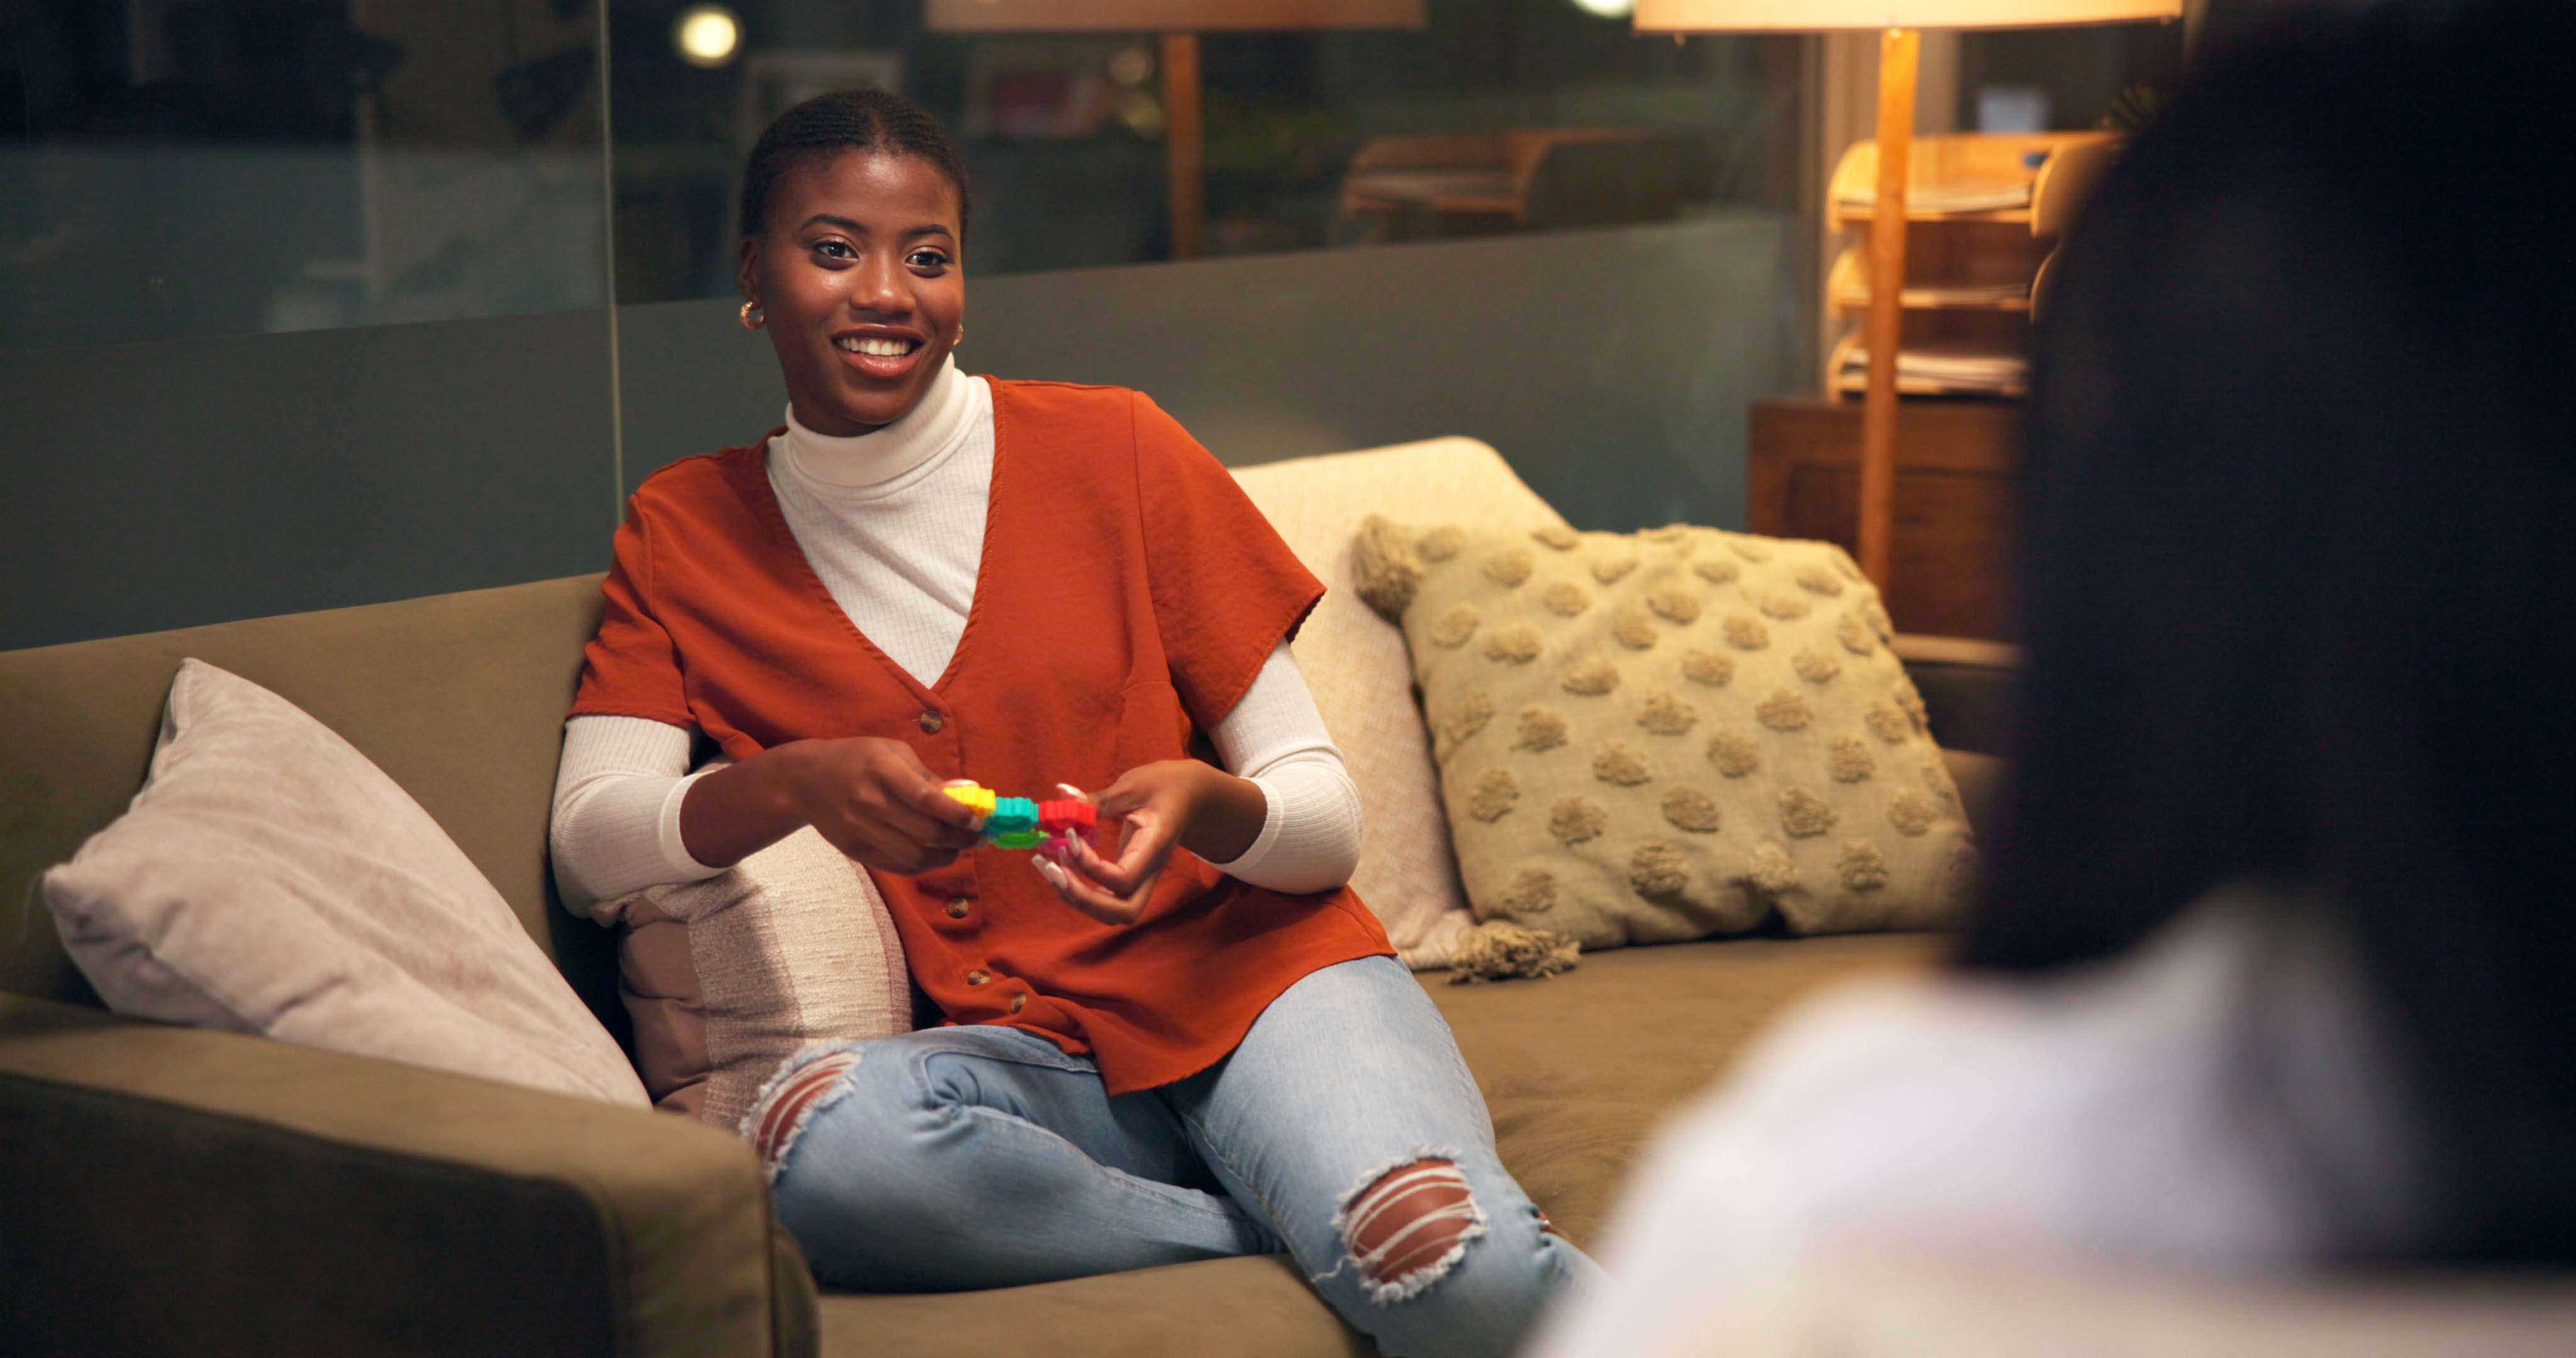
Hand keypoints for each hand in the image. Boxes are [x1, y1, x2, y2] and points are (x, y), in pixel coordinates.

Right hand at [777, 736, 982, 875]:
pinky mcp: (855, 850)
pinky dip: (923, 865)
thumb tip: (965, 794)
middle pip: (925, 833)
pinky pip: (898, 866)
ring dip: (945, 857)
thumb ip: (927, 775)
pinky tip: (935, 856)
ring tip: (958, 849)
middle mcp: (871, 802)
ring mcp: (861, 830)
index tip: (978, 821)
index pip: (926, 799)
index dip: (957, 814)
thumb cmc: (856, 758)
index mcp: (882, 770)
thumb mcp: (891, 751)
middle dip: (961, 840)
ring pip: (915, 856)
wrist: (805, 781)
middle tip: (978, 838)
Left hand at [1036, 762, 1212, 925]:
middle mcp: (1150, 872)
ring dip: (1076, 898)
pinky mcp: (1128, 878)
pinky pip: (1104, 899)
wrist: (1189, 796)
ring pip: (1112, 913)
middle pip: (1123, 912)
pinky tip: (1058, 866)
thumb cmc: (1164, 787)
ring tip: (1049, 868)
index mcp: (1155, 848)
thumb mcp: (1132, 787)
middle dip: (1082, 898)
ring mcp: (1140, 879)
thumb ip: (1098, 799)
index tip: (1070, 837)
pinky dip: (1077, 890)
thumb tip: (1062, 793)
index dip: (1089, 866)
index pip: (1123, 878)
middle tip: (1054, 870)